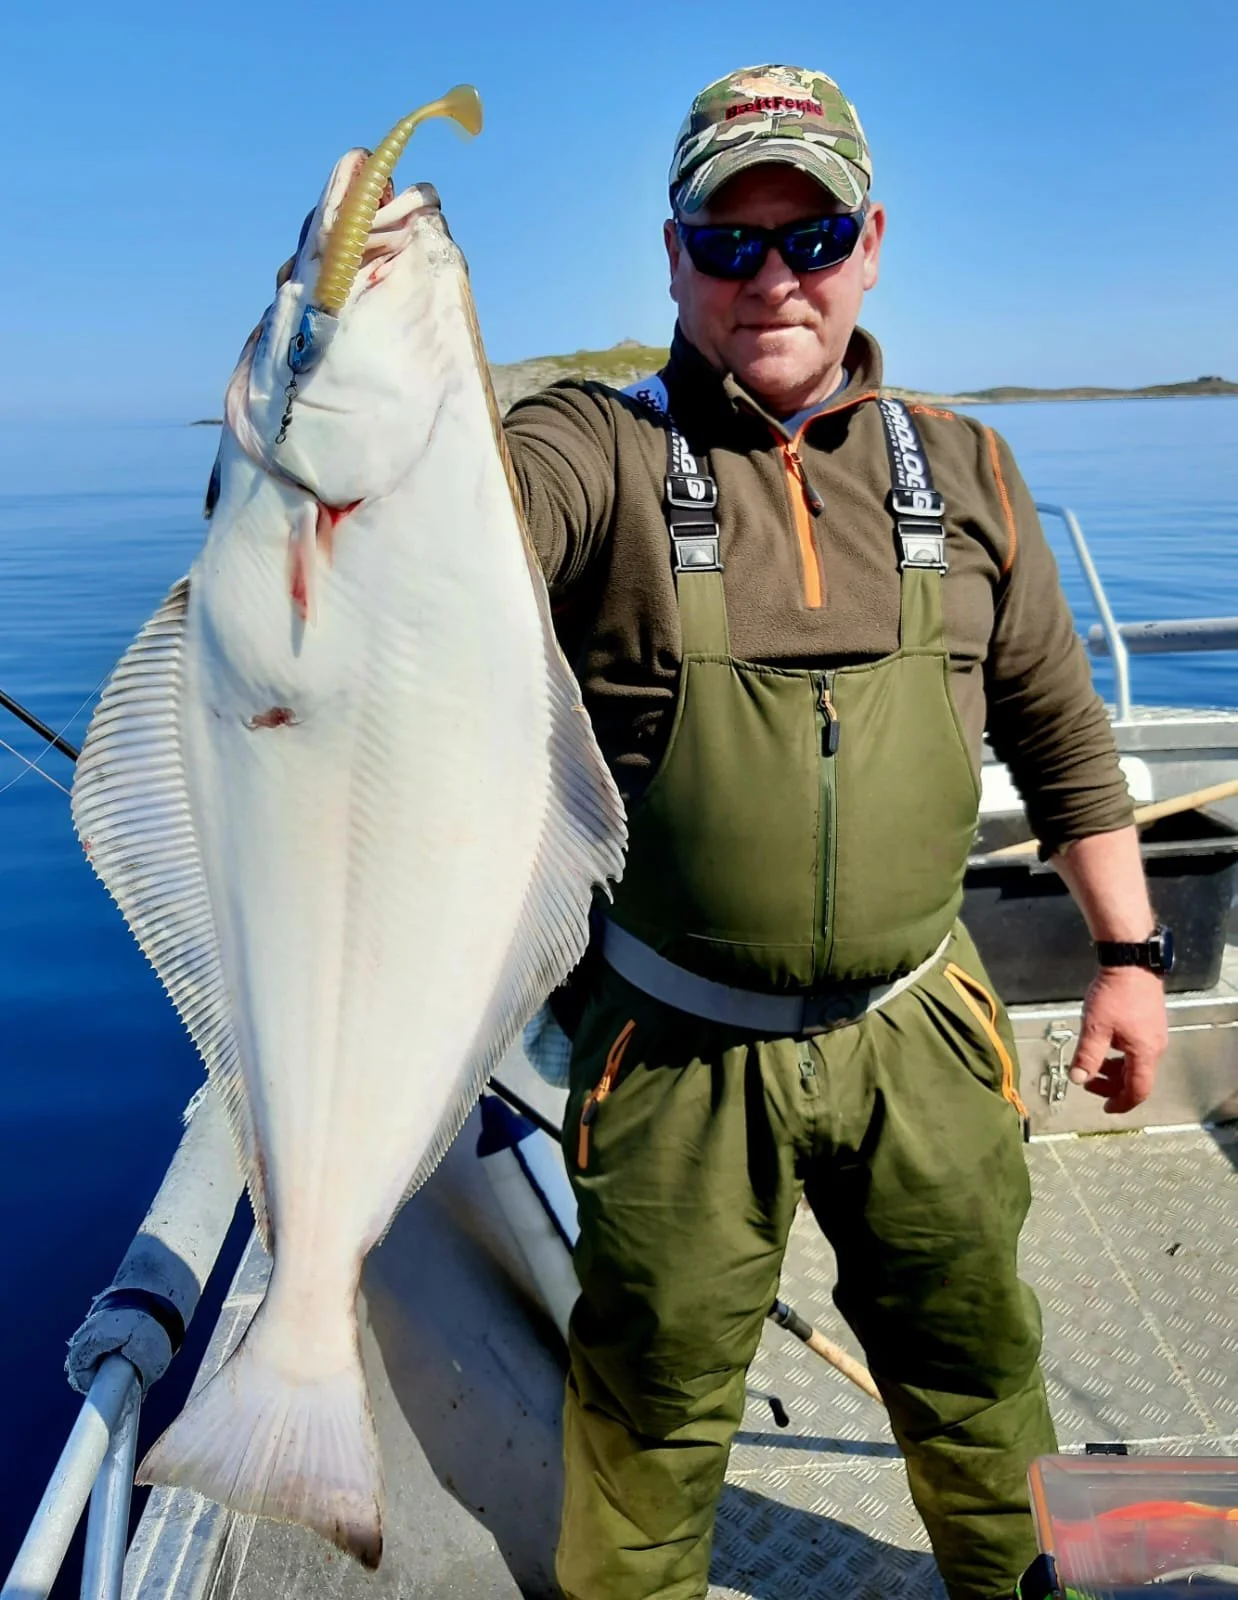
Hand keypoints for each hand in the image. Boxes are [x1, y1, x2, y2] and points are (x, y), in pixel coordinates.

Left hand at [1068, 966, 1168, 1113]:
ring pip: (1136, 1064)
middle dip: (1113, 1086)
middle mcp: (1155, 1047)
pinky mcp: (1151, 1023)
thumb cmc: (1114, 995)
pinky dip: (1121, 1056)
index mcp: (1145, 1052)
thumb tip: (1078, 1080)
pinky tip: (1105, 1046)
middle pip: (1137, 1078)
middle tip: (1089, 1082)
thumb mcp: (1095, 1028)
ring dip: (1115, 1070)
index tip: (1105, 1108)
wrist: (1130, 963)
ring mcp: (1155, 1034)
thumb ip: (1087, 1056)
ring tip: (1093, 1065)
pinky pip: (1138, 1050)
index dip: (1121, 1103)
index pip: (1138, 1090)